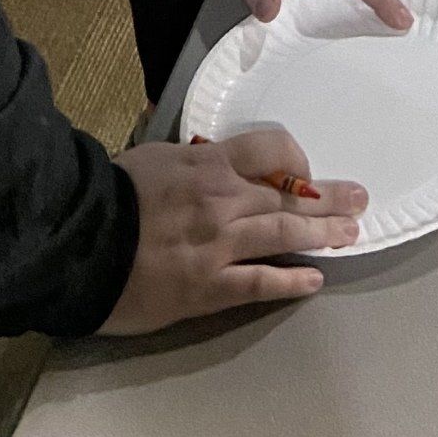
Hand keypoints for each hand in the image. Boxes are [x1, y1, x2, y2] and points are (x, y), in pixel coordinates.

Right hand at [103, 128, 365, 331]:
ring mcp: (219, 245)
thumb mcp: (156, 157)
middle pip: (288, 195)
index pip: (271, 150)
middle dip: (328, 199)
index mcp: (210, 164)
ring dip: (322, 235)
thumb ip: (192, 158)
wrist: (78, 241)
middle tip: (359, 200)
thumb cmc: (112, 194)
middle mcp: (224, 200)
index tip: (308, 170)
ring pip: (283, 234)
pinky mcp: (207, 287)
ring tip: (351, 235)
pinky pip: (259, 282)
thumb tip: (213, 156)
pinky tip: (314, 280)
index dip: (297, 159)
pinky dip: (290, 282)